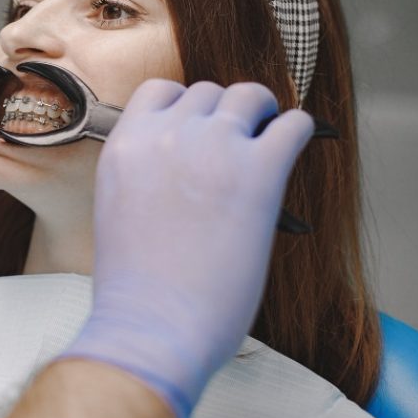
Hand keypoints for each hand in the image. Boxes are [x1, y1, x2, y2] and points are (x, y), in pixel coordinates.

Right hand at [59, 80, 314, 417]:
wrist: (151, 325)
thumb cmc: (135, 287)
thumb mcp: (118, 210)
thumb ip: (144, 174)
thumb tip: (180, 170)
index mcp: (125, 145)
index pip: (159, 91)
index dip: (185, 106)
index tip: (199, 128)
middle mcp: (167, 135)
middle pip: (207, 91)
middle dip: (224, 115)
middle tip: (240, 144)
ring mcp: (213, 148)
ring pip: (250, 96)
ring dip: (262, 115)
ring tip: (269, 141)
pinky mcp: (259, 172)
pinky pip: (292, 125)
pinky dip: (299, 132)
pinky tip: (294, 152)